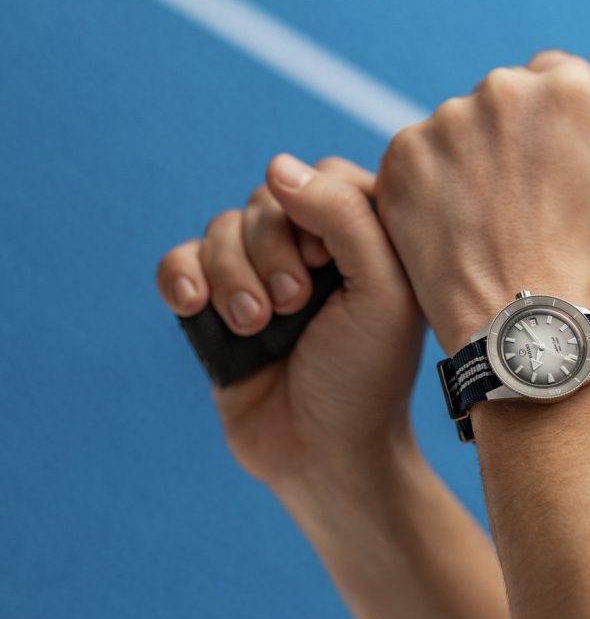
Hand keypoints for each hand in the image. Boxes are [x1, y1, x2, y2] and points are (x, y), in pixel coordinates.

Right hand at [157, 155, 422, 487]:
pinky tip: (195, 307)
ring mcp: (260, 274)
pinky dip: (182, 278)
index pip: (325, 175)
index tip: (332, 264)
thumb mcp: (381, 291)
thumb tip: (278, 167)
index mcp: (363, 236)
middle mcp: (311, 248)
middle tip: (295, 304)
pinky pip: (180, 260)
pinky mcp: (215, 304)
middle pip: (267, 199)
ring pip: (221, 228)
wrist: (322, 451)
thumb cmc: (366, 373)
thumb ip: (344, 217)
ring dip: (235, 277)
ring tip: (258, 326)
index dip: (318, 211)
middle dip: (272, 252)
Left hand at [375, 50, 589, 353]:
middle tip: (517, 191)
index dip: (554, 115)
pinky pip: (417, 161)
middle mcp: (502, 90)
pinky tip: (450, 223)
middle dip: (510, 135)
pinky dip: (428, 187)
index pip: (556, 74)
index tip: (548, 146)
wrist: (521, 317)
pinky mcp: (402, 157)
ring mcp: (445, 122)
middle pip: (503, 98)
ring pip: (457, 129)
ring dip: (467, 159)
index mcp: (565, 89)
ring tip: (483, 217)